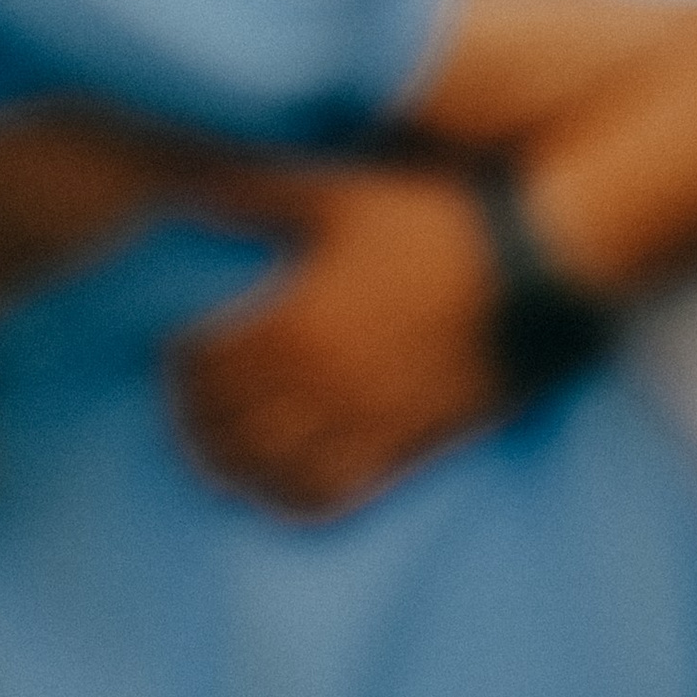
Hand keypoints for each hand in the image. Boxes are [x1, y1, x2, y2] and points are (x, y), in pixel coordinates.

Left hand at [168, 160, 499, 514]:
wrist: (527, 271)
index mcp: (295, 321)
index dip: (179, 370)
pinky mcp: (405, 447)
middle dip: (195, 424)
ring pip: (275, 472)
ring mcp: (364, 423)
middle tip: (181, 413)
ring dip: (233, 471)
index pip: (209, 368)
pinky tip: (276, 493)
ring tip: (214, 458)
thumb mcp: (337, 194)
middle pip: (232, 427)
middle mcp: (321, 384)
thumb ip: (258, 195)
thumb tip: (192, 194)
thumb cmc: (429, 223)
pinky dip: (294, 502)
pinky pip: (335, 494)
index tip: (169, 358)